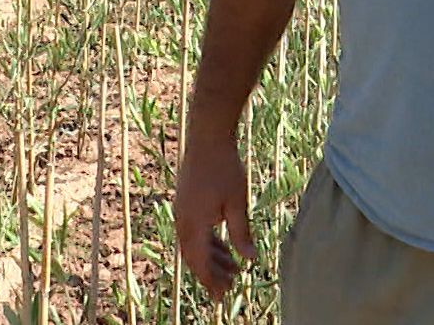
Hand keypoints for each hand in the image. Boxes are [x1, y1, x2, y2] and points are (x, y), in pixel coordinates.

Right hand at [175, 132, 257, 300]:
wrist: (207, 138)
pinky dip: (208, 243)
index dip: (211, 281)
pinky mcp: (186, 203)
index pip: (200, 262)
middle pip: (194, 257)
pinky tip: (224, 247)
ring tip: (233, 268)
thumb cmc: (224, 168)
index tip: (223, 295)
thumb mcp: (237, 203)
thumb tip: (251, 259)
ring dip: (211, 258)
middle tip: (229, 288)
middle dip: (211, 274)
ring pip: (194, 245)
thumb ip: (242, 233)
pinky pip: (194, 232)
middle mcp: (182, 221)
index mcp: (193, 225)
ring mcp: (182, 212)